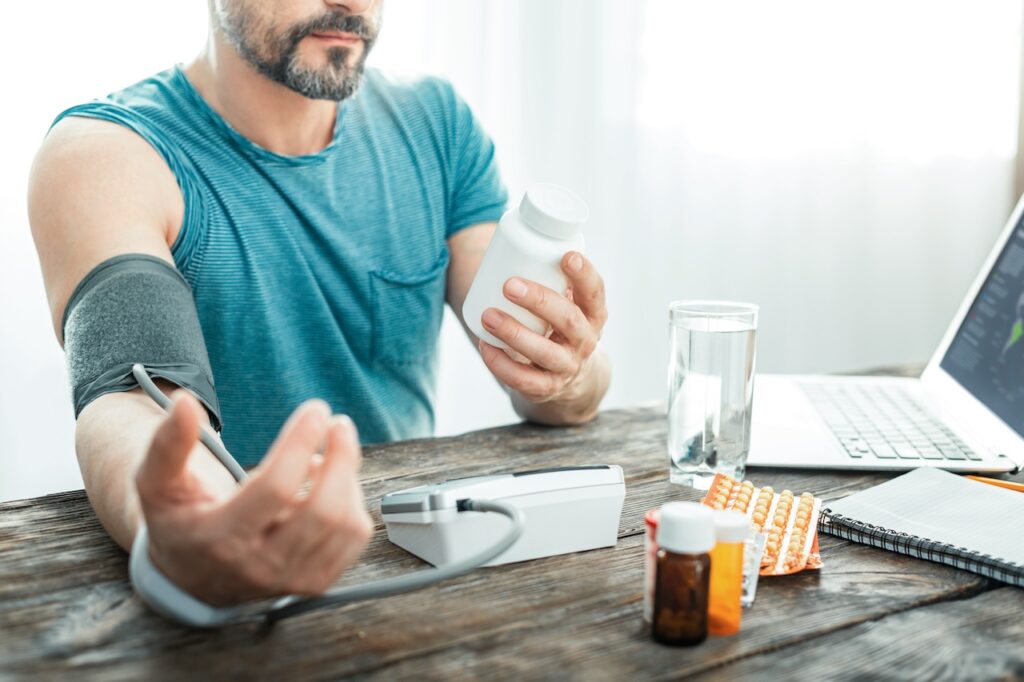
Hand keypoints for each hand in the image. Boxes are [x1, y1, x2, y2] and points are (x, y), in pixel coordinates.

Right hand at [135, 392, 372, 605]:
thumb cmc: (179, 520)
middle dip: (341, 458)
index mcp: (221, 538)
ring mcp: (292, 579)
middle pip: (322, 511)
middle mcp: (260, 565)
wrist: (193, 577)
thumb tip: (185, 403)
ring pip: (344, 523)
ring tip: (331, 453)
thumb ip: (169, 444)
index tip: (315, 410)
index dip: (300, 443)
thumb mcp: (158, 484)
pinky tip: (332, 485)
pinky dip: (353, 502)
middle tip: (339, 423)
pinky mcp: (316, 582)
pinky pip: (354, 538)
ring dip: (347, 477)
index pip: (275, 488)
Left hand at [478, 251, 606, 404]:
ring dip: (514, 333)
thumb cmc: (561, 326)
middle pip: (568, 320)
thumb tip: (514, 238)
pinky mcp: (547, 388)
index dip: (584, 274)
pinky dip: (501, 364)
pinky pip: (524, 379)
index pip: (595, 291)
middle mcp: (585, 340)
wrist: (573, 378)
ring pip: (544, 351)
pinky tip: (486, 347)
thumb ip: (553, 278)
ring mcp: (567, 366)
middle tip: (509, 284)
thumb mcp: (570, 304)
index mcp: (593, 314)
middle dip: (539, 300)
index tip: (566, 256)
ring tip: (488, 315)